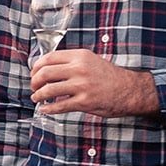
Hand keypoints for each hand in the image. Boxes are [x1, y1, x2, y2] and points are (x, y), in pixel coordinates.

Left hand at [31, 50, 158, 118]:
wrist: (130, 90)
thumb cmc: (110, 77)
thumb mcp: (91, 61)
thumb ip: (72, 62)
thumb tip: (48, 68)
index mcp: (80, 56)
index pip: (48, 58)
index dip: (36, 67)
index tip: (34, 73)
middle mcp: (79, 69)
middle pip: (44, 73)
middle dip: (34, 82)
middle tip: (34, 87)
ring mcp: (81, 86)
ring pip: (49, 90)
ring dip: (38, 95)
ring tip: (37, 98)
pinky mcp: (84, 102)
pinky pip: (59, 106)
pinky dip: (48, 108)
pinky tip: (45, 109)